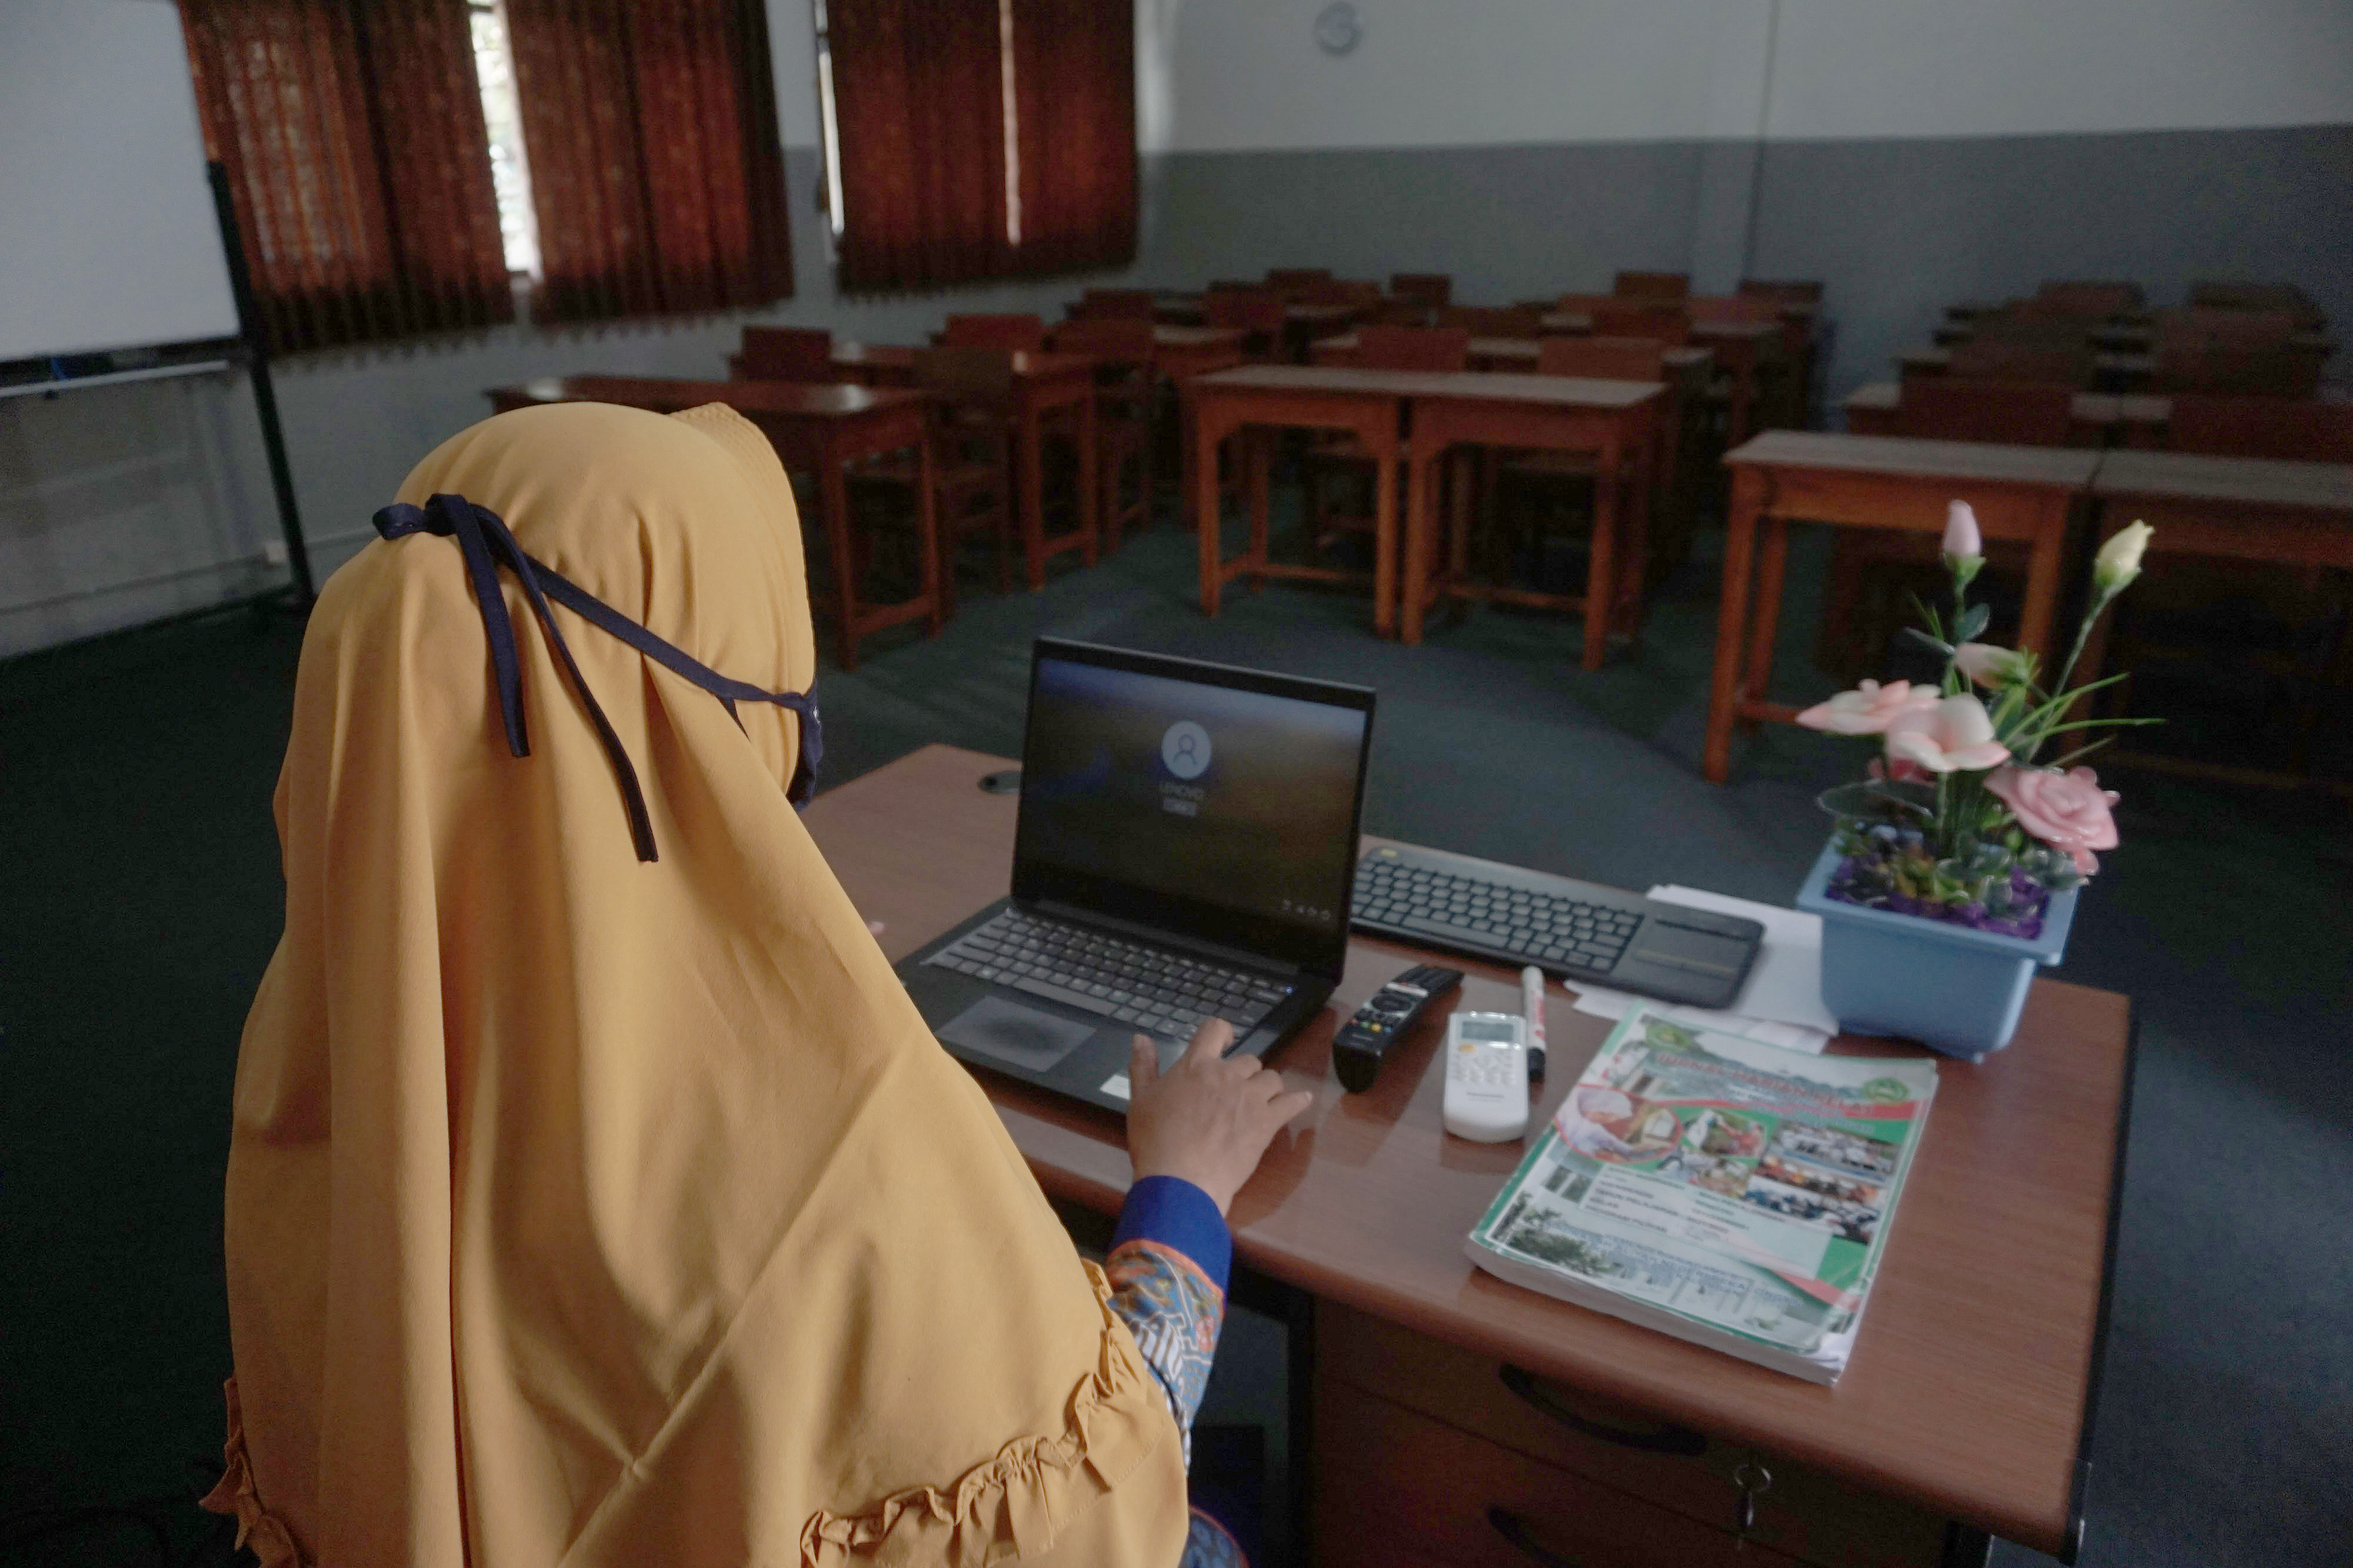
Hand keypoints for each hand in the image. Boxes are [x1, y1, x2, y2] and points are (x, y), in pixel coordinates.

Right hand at [1126, 1020, 1315, 1214]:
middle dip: (1243, 1072)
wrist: (1181, 1180)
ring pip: (1271, 1078)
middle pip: (1248, 1060)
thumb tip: (1141, 1038)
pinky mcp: (1267, 1122)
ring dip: (1266, 1087)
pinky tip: (1303, 1099)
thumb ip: (1143, 1066)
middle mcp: (1227, 1075)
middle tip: (1234, 1091)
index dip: (1222, 1032)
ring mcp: (1250, 1098)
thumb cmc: (1156, 1141)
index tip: (1226, 1040)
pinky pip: (1291, 1103)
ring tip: (1260, 1100)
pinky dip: (1298, 1100)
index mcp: (1197, 1066)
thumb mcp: (1140, 1100)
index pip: (1215, 1030)